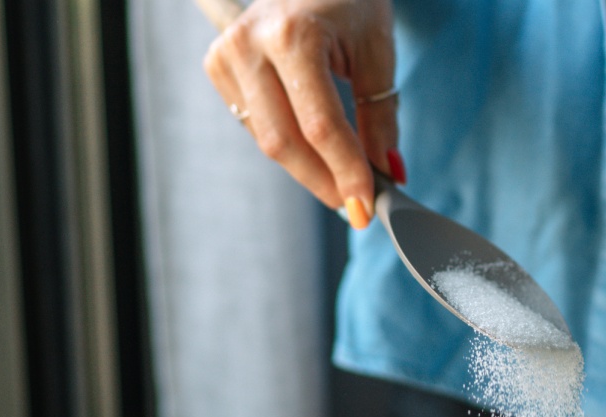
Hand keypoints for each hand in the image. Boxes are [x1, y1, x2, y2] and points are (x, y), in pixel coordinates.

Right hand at [201, 0, 398, 226]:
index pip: (320, 126)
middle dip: (324, 182)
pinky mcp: (217, 65)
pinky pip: (255, 126)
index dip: (345, 172)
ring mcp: (227, 54)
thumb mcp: (376, 53)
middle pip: (285, 142)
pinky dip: (289, 145)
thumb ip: (380, 116)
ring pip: (268, 140)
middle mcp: (251, 44)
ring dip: (308, 169)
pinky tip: (313, 149)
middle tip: (355, 208)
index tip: (366, 206)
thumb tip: (387, 174)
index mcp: (294, 35)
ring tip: (342, 180)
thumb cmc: (350, 2)